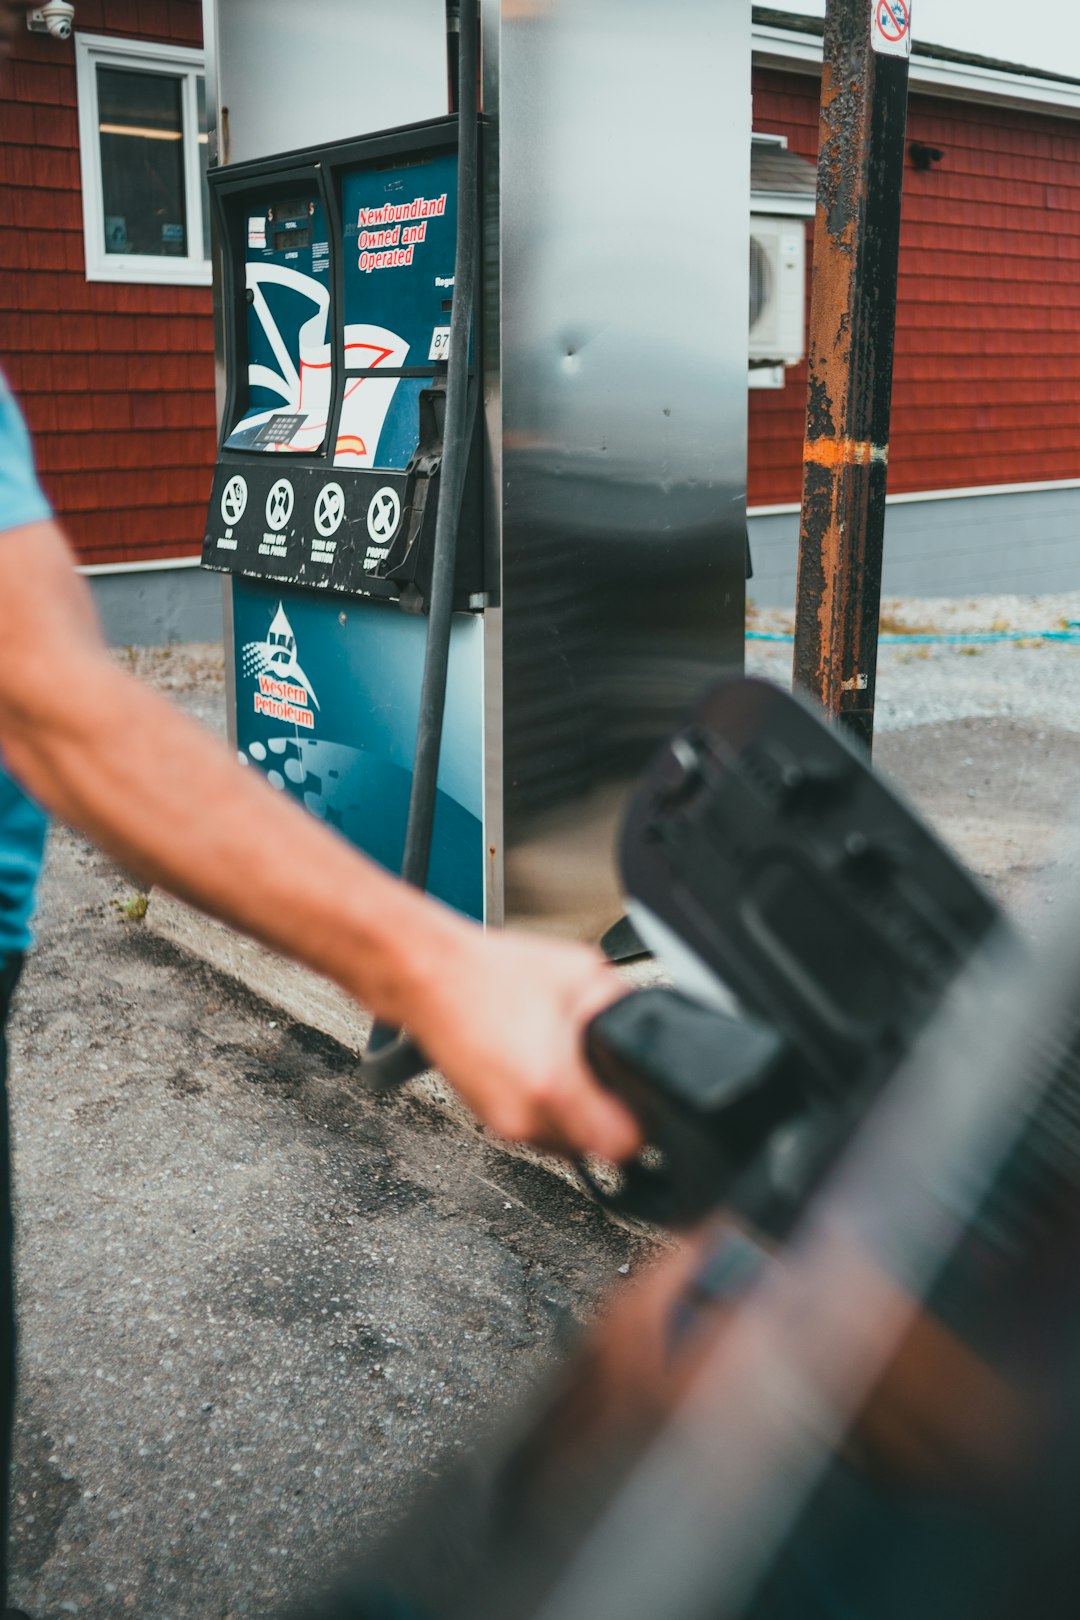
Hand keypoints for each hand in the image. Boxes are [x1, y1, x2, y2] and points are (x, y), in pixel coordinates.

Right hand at [404, 927, 644, 1161]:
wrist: (429, 977)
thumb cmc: (492, 973)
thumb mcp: (581, 972)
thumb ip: (624, 1006)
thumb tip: (646, 1029)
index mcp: (555, 1086)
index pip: (623, 1146)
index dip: (639, 1124)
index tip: (638, 1103)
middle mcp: (527, 1116)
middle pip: (594, 1148)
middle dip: (606, 1116)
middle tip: (605, 1077)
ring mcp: (505, 1123)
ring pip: (564, 1144)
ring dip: (576, 1114)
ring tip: (568, 1067)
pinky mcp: (489, 1119)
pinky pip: (536, 1128)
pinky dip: (547, 1106)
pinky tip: (541, 1066)